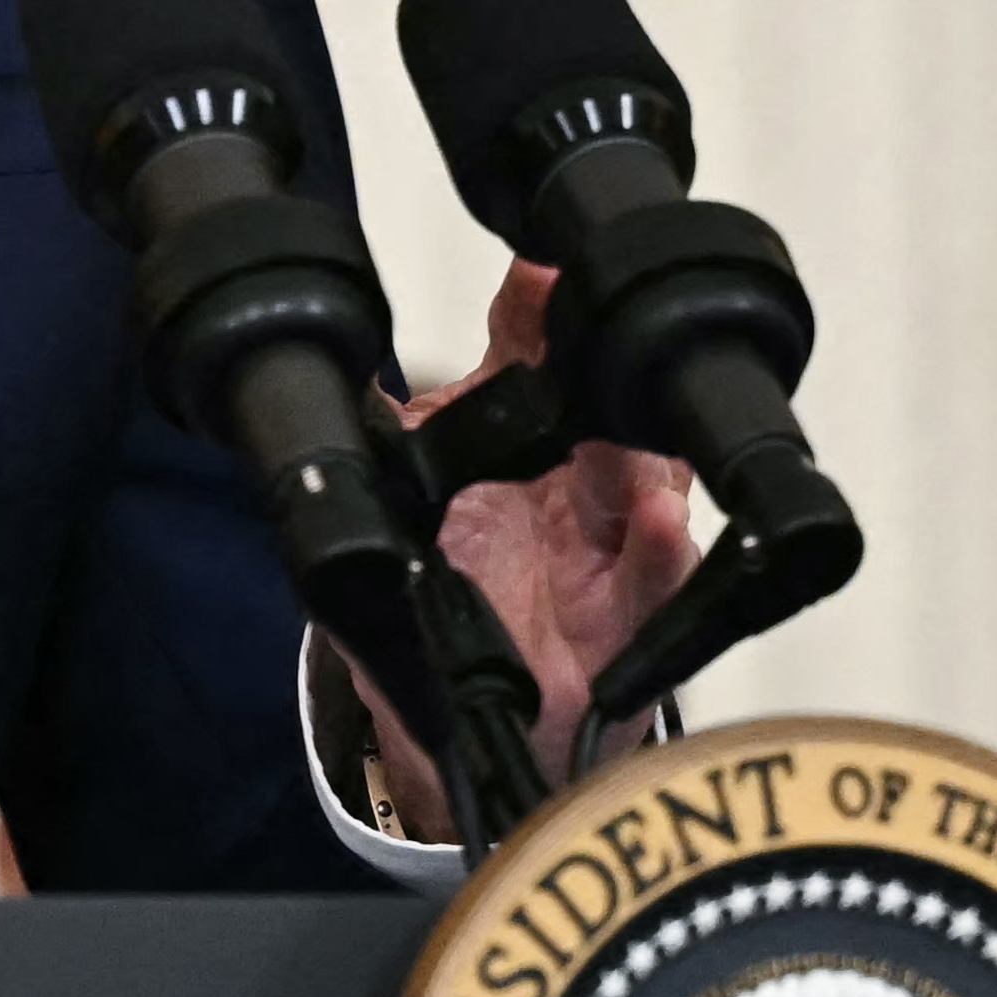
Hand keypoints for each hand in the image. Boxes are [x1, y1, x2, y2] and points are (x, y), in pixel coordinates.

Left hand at [348, 266, 707, 844]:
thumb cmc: (449, 597)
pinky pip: (661, 582)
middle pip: (608, 413)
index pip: (536, 361)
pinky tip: (656, 525)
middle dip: (608, 378)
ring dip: (642, 460)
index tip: (537, 278)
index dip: (539, 317)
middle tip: (593, 339)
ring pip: (648, 484)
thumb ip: (379, 442)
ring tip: (624, 442)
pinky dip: (663, 553)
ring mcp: (614, 546)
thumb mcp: (397, 508)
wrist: (470, 718)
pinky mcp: (638, 617)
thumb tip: (333, 376)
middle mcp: (578, 482)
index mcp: (521, 443)